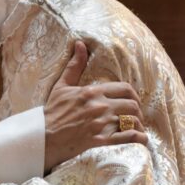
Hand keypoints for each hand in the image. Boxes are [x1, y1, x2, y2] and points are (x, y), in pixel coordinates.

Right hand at [44, 41, 148, 171]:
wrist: (43, 136)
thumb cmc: (52, 112)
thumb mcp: (62, 86)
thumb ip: (74, 66)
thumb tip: (80, 44)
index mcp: (92, 92)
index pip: (125, 88)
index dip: (133, 94)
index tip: (132, 100)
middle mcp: (100, 107)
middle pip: (132, 105)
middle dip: (137, 110)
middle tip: (135, 115)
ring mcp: (101, 124)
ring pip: (132, 121)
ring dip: (138, 125)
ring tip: (137, 128)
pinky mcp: (101, 140)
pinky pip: (127, 138)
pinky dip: (139, 138)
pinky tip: (141, 139)